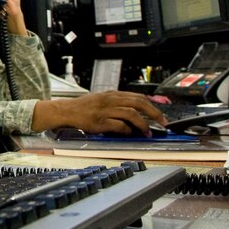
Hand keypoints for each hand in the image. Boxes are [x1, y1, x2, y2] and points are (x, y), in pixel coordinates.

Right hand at [32, 91, 168, 135]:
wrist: (65, 111)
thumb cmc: (83, 108)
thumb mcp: (101, 100)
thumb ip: (116, 104)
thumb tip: (134, 112)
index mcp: (112, 94)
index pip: (138, 96)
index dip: (152, 105)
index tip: (161, 114)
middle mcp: (110, 100)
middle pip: (138, 103)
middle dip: (154, 113)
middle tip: (163, 123)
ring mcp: (105, 111)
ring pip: (131, 114)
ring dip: (143, 124)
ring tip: (148, 133)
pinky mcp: (100, 122)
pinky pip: (118, 125)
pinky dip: (127, 130)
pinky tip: (130, 133)